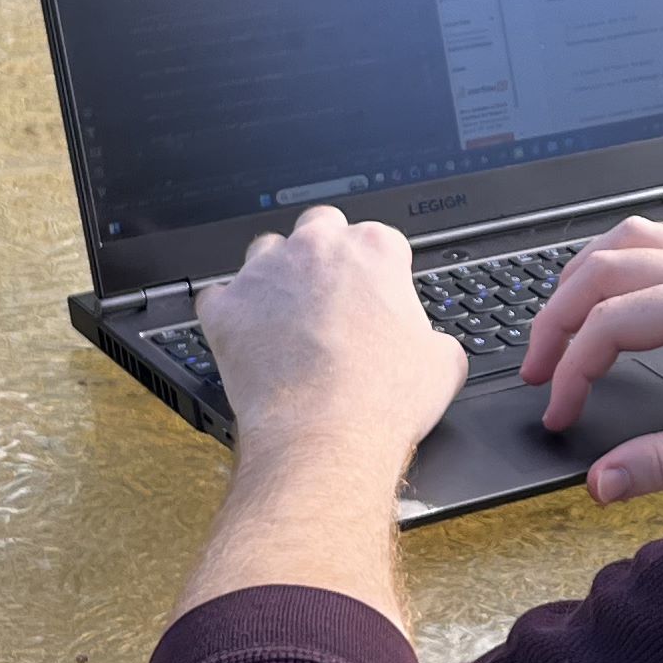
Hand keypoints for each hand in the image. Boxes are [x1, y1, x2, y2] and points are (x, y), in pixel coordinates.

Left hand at [197, 208, 463, 481]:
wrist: (324, 437)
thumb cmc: (382, 400)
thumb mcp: (443, 364)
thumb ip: (434, 338)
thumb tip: (431, 346)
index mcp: (374, 250)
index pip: (379, 239)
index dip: (380, 270)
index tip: (378, 296)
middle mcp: (317, 249)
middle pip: (320, 226)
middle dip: (326, 253)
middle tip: (333, 297)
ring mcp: (266, 274)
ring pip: (265, 251)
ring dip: (276, 274)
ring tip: (287, 316)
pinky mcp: (227, 308)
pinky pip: (218, 296)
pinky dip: (231, 313)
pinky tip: (247, 338)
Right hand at [524, 217, 662, 502]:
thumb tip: (602, 481)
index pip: (609, 322)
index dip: (570, 370)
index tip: (558, 413)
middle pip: (602, 269)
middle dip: (556, 321)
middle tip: (533, 372)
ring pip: (624, 244)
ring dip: (579, 283)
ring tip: (553, 333)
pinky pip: (651, 245)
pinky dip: (612, 269)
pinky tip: (604, 302)